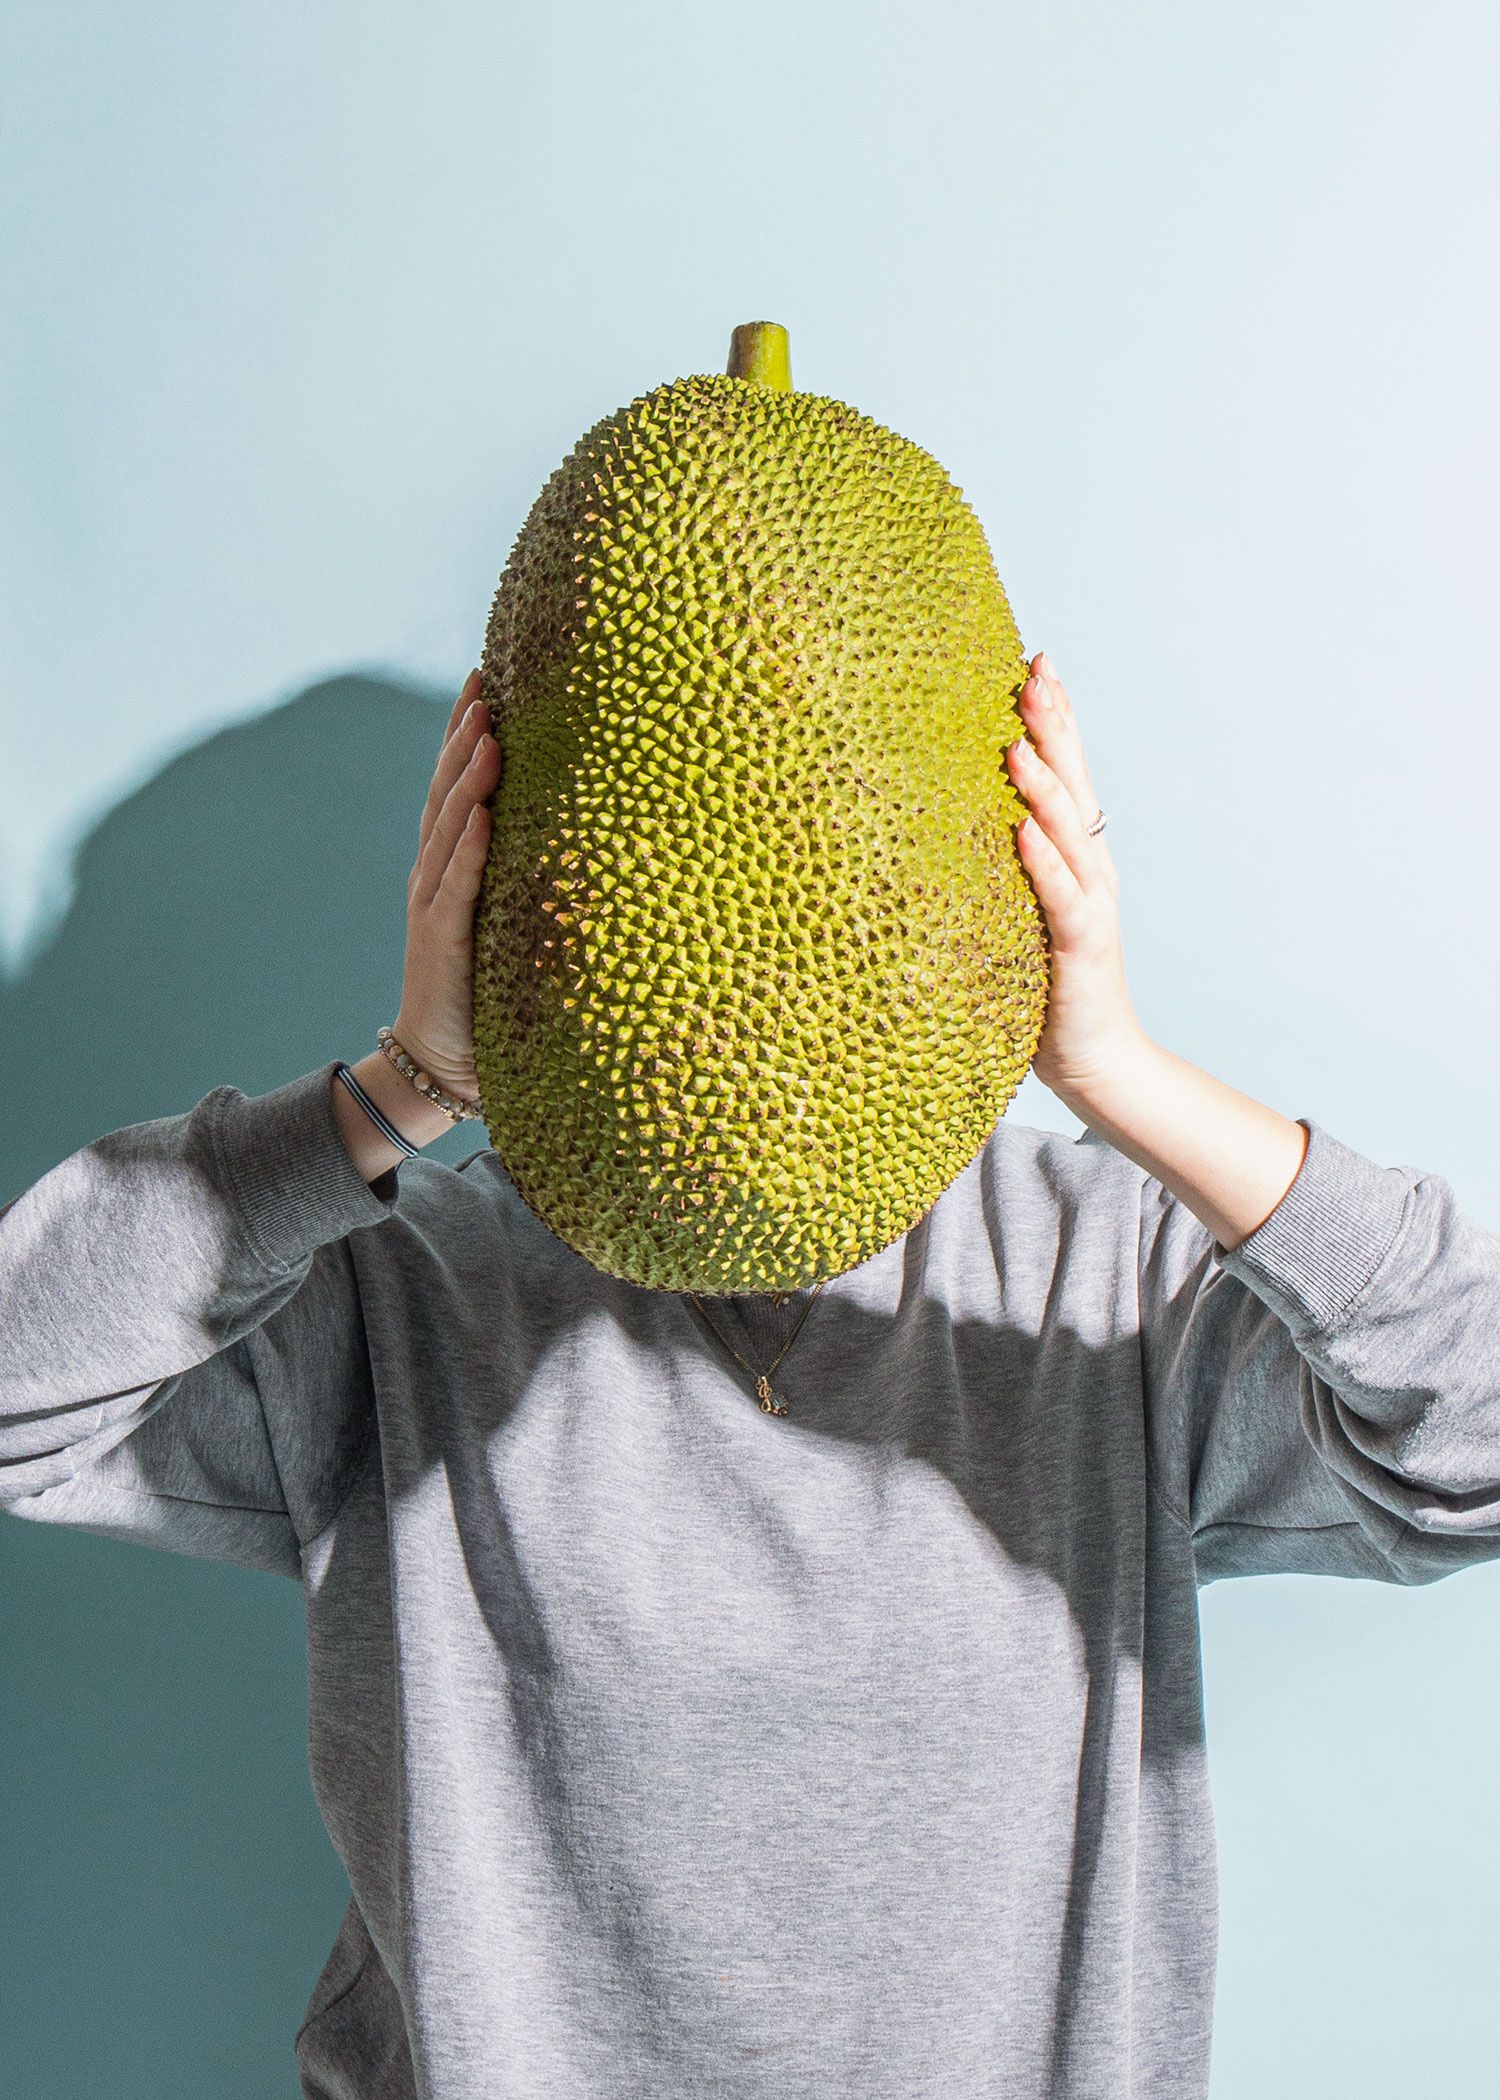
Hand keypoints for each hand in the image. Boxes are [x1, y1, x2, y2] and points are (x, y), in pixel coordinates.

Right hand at [391, 668, 500, 1103]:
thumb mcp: (517, 923)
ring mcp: (434, 908)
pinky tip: (482, 817)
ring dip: (467, 780)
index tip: (485, 675)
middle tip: (485, 683)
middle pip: (446, 792)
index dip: (465, 730)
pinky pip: (456, 891)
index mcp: (453, 866)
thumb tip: (595, 832)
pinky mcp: (443, 946)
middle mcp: (436, 877)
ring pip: (448, 830)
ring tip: (486, 732)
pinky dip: (468, 852)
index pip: (457, 786)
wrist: (445, 1064)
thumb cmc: (492, 992)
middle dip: (464, 736)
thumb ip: (534, 877)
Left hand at [1006, 652, 1147, 1097]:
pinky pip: (1060, 899)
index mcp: (1074, 853)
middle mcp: (1090, 868)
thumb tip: (941, 819)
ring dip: (1044, 785)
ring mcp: (1090, 905)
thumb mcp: (1015, 909)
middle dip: (1055, 726)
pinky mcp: (1080, 947)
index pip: (1065, 772)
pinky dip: (1042, 864)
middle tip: (1034, 671)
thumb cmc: (1044, 984)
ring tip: (1019, 741)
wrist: (1093, 1056)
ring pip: (1068, 833)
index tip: (1033, 660)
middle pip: (1073, 783)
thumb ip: (996, 864)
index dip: (1054, 717)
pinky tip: (1022, 833)